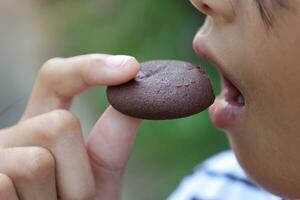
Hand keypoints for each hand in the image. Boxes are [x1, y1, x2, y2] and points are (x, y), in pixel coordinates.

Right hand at [0, 54, 141, 199]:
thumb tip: (136, 97)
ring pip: (37, 161)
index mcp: (42, 129)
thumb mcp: (98, 175)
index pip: (57, 79)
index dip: (89, 68)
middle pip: (59, 123)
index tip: (130, 67)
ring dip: (58, 197)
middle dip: (79, 171)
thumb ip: (112, 139)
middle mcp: (14, 136)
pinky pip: (8, 184)